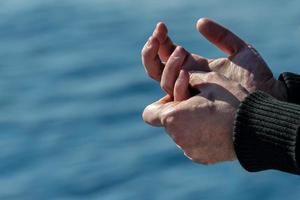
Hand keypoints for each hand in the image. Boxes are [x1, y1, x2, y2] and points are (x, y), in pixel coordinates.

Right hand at [141, 18, 286, 99]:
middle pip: (156, 69)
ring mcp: (188, 94)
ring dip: (166, 65)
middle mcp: (186, 81)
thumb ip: (221, 36)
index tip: (161, 27)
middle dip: (150, 52)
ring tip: (180, 50)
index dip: (160, 42)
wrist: (268, 99)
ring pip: (162, 81)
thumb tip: (199, 22)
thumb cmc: (257, 78)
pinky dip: (174, 83)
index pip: (166, 55)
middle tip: (155, 35)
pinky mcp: (193, 107)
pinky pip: (174, 96)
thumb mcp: (240, 51)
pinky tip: (185, 73)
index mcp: (194, 66)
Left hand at [143, 71, 248, 163]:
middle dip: (178, 112)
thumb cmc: (231, 102)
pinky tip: (216, 127)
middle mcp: (177, 137)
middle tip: (199, 103)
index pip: (149, 113)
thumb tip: (179, 79)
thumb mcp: (209, 80)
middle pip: (168, 122)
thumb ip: (187, 78)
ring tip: (211, 115)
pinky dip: (199, 135)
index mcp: (173, 117)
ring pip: (180, 133)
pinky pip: (192, 143)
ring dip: (189, 124)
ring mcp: (189, 150)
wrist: (257, 130)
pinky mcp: (201, 158)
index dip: (160, 105)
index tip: (175, 99)